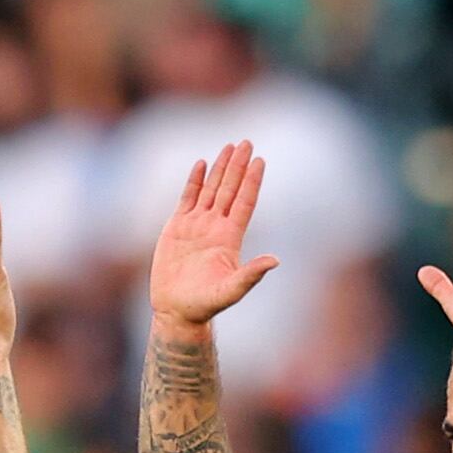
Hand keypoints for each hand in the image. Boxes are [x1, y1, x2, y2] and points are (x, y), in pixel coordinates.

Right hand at [148, 141, 278, 328]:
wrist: (177, 310)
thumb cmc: (205, 304)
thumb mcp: (231, 290)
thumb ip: (251, 275)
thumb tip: (275, 261)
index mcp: (230, 237)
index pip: (245, 202)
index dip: (252, 182)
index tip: (260, 160)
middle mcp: (216, 227)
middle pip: (230, 189)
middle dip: (238, 166)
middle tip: (247, 142)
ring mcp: (197, 225)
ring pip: (211, 189)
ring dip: (220, 168)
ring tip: (229, 146)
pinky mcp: (177, 227)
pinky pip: (187, 198)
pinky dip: (195, 181)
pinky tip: (202, 164)